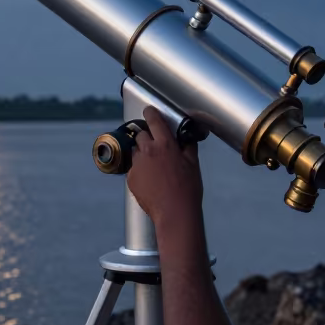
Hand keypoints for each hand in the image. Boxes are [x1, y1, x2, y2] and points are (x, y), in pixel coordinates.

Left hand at [127, 106, 203, 229]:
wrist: (175, 212)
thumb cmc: (187, 189)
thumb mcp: (193, 164)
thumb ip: (187, 146)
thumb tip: (186, 137)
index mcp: (165, 144)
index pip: (154, 120)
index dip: (150, 113)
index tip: (149, 111)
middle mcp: (148, 151)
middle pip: (141, 135)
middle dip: (147, 137)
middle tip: (157, 147)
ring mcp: (137, 165)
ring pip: (136, 152)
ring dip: (142, 154)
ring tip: (154, 168)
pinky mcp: (130, 178)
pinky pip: (133, 169)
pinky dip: (140, 171)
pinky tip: (151, 181)